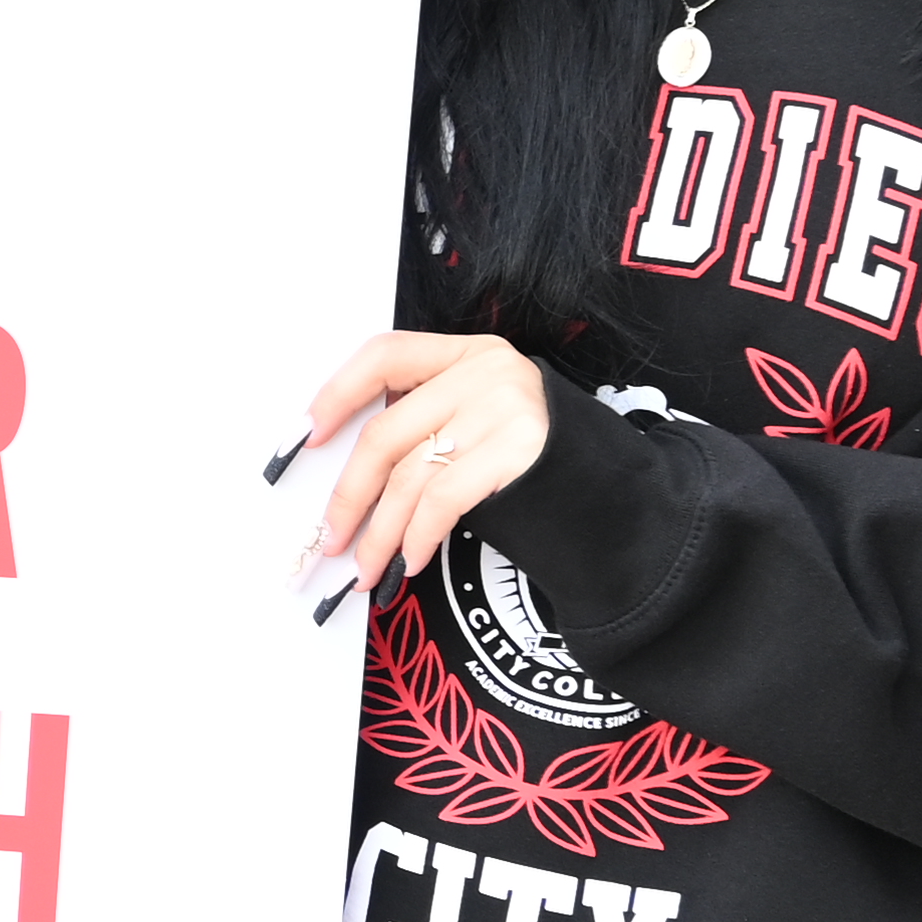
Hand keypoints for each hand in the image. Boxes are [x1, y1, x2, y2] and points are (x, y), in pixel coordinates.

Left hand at [296, 331, 553, 589]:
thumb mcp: (481, 420)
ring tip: (368, 567)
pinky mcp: (521, 448)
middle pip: (387, 432)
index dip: (338, 393)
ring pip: (411, 475)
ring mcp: (505, 405)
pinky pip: (444, 498)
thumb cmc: (534, 465)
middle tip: (331, 539)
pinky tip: (410, 560)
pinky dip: (418, 536)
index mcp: (468, 354)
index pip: (385, 355)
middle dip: (350, 495)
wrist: (615, 496)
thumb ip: (429, 422)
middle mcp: (486, 371)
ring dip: (381, 532)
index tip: (306, 436)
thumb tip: (351, 477)